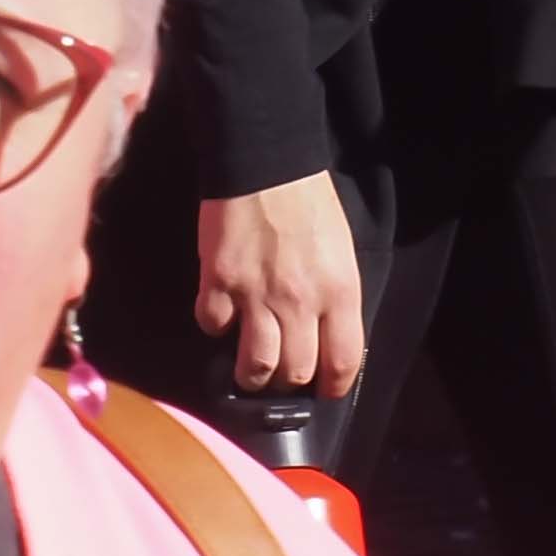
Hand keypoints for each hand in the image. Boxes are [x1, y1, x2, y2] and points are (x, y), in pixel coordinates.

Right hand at [195, 173, 367, 396]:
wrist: (266, 166)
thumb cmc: (310, 206)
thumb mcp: (342, 256)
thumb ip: (335, 299)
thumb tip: (321, 336)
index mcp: (339, 295)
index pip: (340, 364)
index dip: (331, 387)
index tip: (323, 389)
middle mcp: (299, 303)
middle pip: (294, 372)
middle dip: (288, 383)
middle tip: (282, 376)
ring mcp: (255, 295)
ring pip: (254, 365)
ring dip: (252, 374)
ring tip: (250, 370)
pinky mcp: (218, 282)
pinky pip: (213, 325)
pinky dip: (216, 327)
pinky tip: (222, 316)